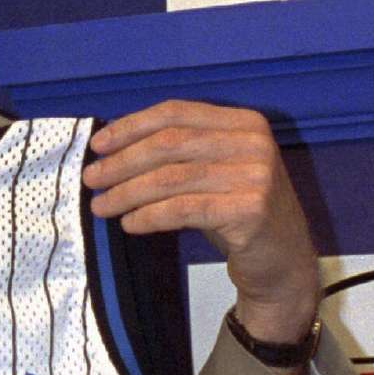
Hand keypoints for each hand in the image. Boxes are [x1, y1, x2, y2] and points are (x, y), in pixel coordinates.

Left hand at [81, 101, 319, 347]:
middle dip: (122, 162)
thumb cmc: (236, 211)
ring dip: (127, 193)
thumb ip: (176, 153)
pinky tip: (129, 223)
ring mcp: (256, 175)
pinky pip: (183, 209)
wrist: (282, 261)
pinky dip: (149, 215)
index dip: (131, 126)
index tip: (97, 145)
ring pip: (171, 178)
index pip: (176, 113)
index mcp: (243, 122)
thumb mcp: (211, 171)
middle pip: (169, 144)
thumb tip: (110, 148)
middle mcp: (253, 142)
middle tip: (91, 180)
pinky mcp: (250, 210)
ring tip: (101, 206)